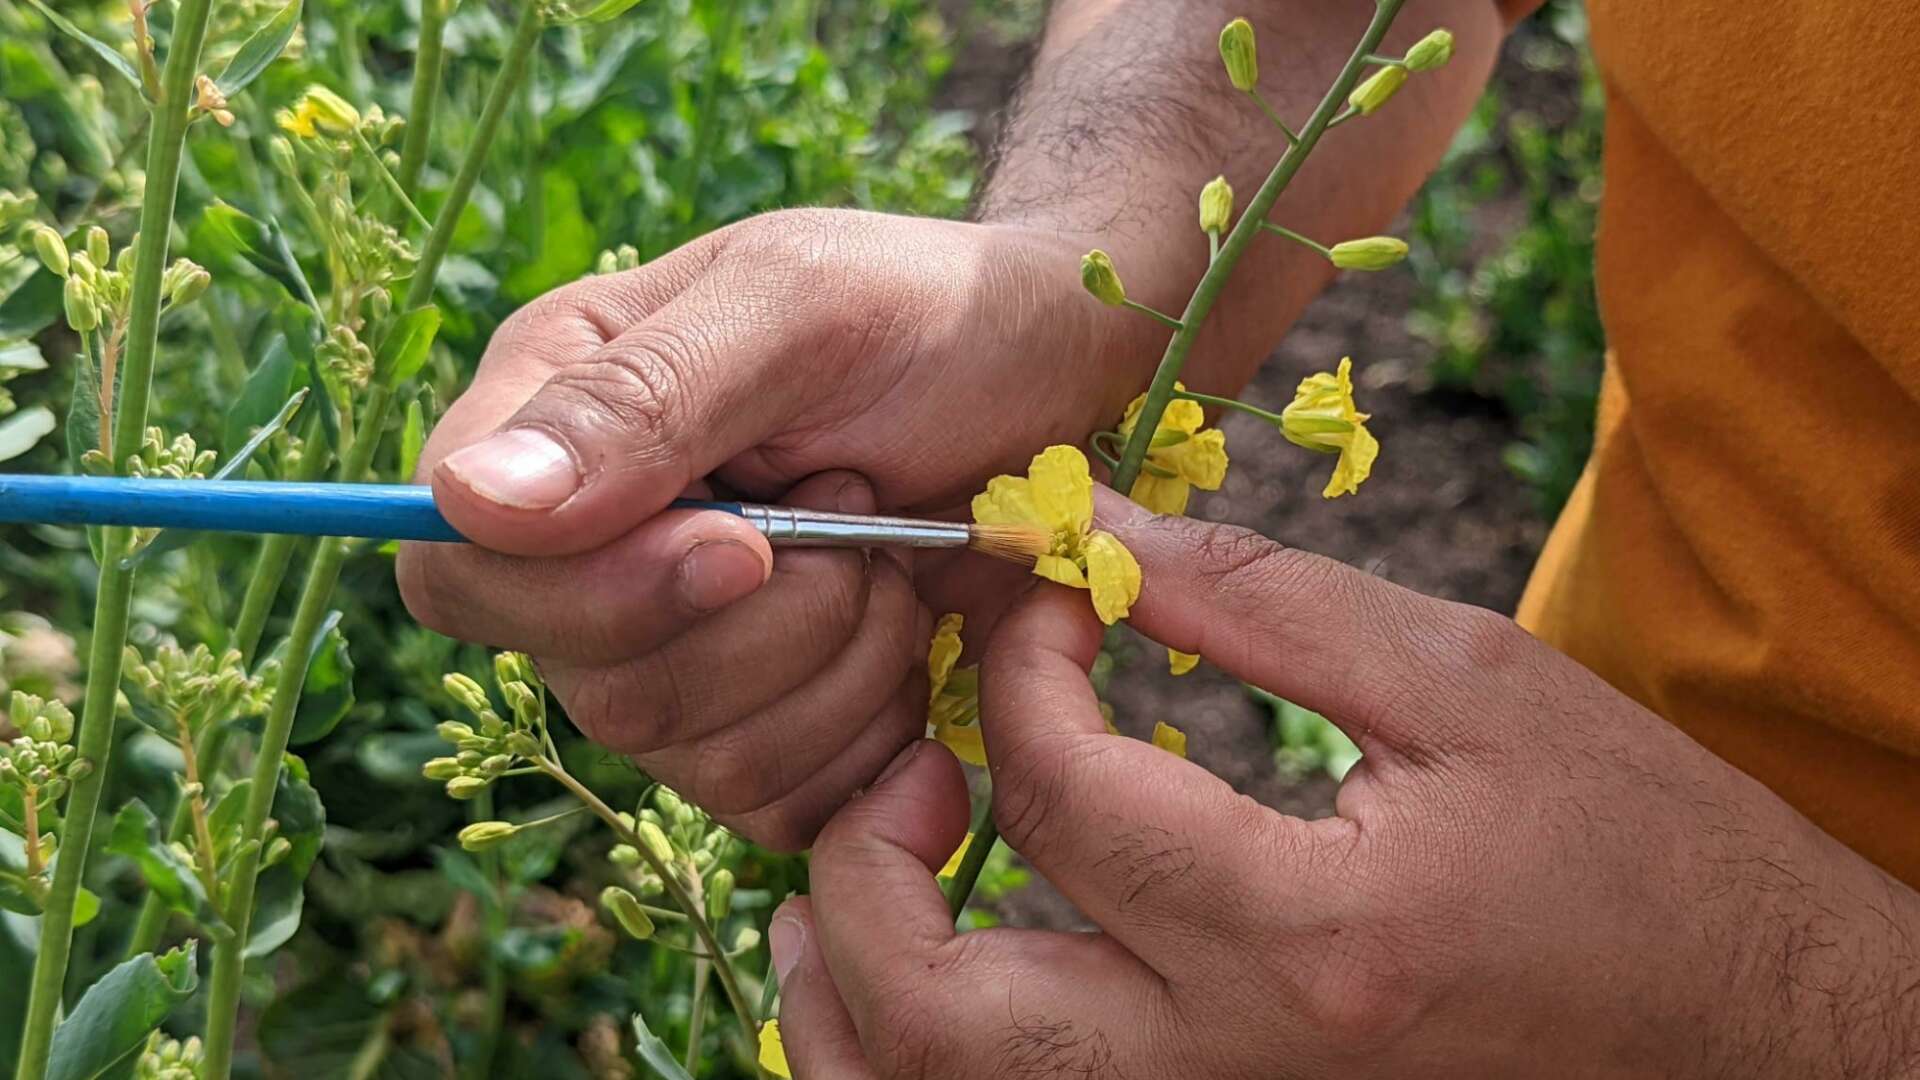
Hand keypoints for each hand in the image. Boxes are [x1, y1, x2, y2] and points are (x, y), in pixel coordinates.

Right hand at [397, 210, 1156, 848]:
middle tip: (860, 507)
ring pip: (691, 755)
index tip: (742, 544)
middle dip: (765, 626)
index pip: (462, 571)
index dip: (585, 595)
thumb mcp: (802, 308)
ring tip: (897, 557)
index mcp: (562, 417)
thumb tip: (467, 502)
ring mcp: (677, 650)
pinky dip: (870, 733)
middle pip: (589, 688)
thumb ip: (643, 398)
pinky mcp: (766, 726)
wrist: (1059, 378)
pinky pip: (775, 800)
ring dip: (836, 667)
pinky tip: (919, 638)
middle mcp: (596, 548)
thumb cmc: (937, 312)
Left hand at [771, 489, 1919, 1076]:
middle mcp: (1234, 1073)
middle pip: (942, 1016)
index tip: (1042, 594)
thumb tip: (1097, 536)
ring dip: (846, 997)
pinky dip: (925, 1059)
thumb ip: (1260, 604)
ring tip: (849, 880)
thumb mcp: (1466, 687)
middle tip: (908, 764)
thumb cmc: (1639, 853)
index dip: (1021, 661)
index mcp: (1306, 935)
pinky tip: (923, 980)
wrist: (1753, 1034)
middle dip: (865, 869)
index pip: (1064, 792)